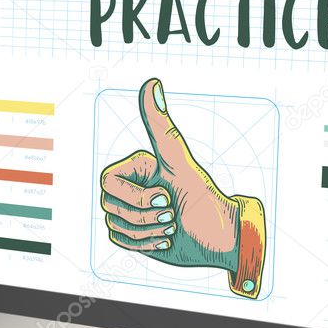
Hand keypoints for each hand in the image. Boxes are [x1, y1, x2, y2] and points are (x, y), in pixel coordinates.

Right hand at [99, 78, 266, 297]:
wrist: (219, 241)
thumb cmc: (204, 201)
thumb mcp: (180, 164)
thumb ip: (161, 127)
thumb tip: (152, 83)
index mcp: (138, 168)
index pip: (108, 182)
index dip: (134, 196)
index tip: (164, 196)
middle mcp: (132, 187)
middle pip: (109, 205)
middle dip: (144, 216)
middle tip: (172, 215)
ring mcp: (131, 211)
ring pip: (115, 225)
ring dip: (148, 231)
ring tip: (172, 227)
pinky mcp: (133, 234)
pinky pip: (120, 241)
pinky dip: (145, 244)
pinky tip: (165, 240)